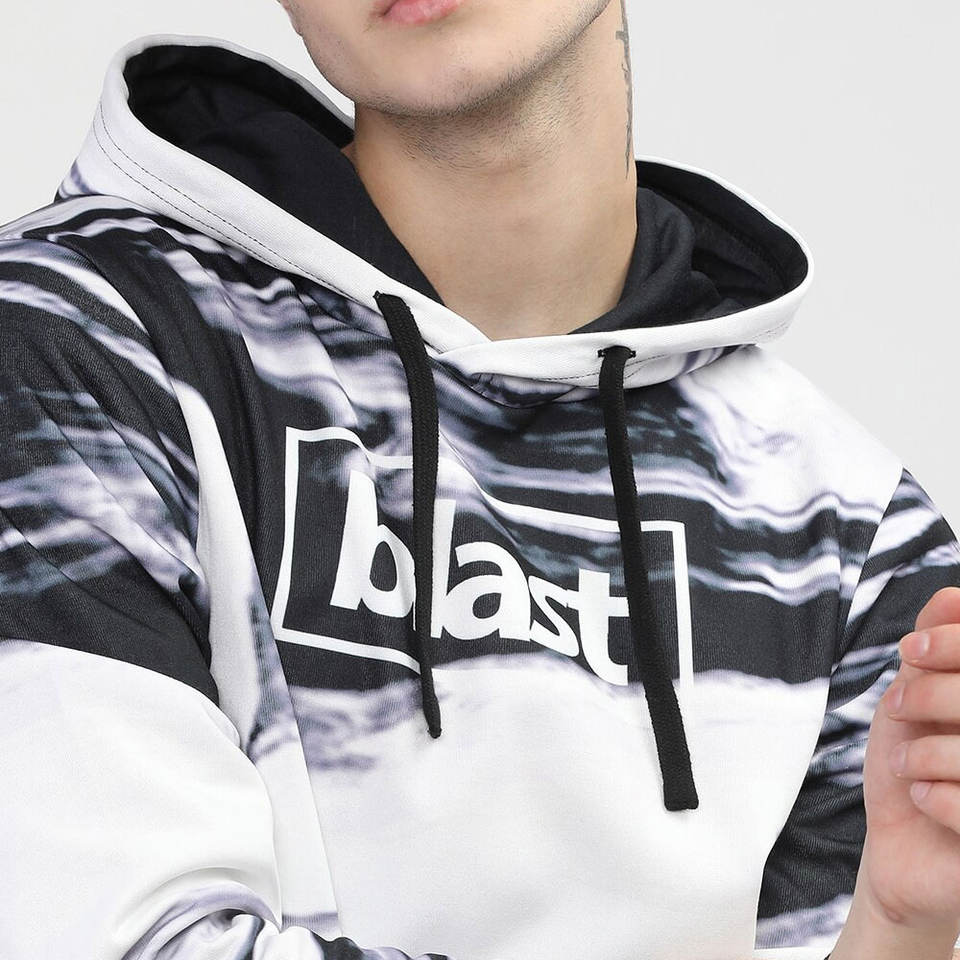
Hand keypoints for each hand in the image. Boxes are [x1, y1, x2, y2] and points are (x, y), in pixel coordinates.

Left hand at [859, 585, 959, 931]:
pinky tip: (925, 801)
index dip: (956, 641)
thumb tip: (950, 597)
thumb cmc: (913, 764)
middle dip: (930, 693)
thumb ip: (934, 649)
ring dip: (924, 754)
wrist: (899, 847)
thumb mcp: (913, 701)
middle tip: (897, 708)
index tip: (911, 649)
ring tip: (906, 767)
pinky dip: (933, 799)